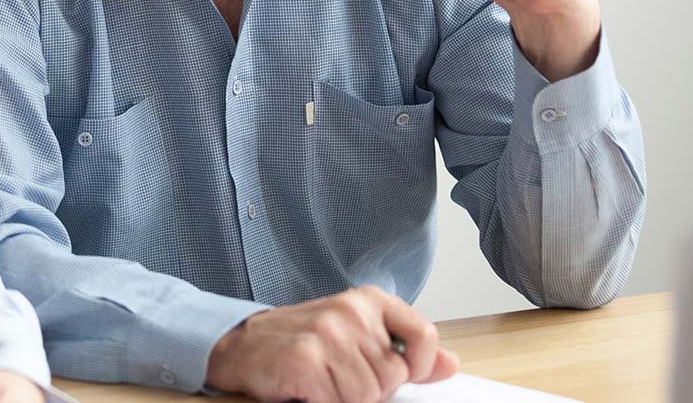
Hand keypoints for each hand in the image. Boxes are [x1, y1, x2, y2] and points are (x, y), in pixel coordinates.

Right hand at [205, 287, 458, 402]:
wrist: (242, 345)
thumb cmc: (303, 341)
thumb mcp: (358, 335)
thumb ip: (405, 349)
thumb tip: (450, 365)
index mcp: (368, 301)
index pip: (423, 335)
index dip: (417, 366)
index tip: (399, 374)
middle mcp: (349, 312)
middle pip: (392, 377)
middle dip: (370, 389)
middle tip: (338, 376)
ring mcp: (326, 335)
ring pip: (366, 395)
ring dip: (343, 399)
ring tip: (322, 382)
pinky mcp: (304, 361)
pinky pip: (337, 402)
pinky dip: (323, 402)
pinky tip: (308, 389)